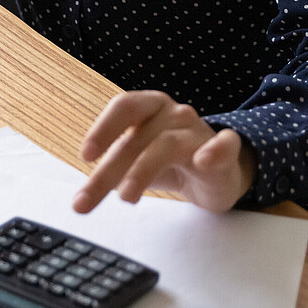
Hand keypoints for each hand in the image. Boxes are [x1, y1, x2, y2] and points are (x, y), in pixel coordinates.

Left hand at [72, 91, 257, 213]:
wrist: (218, 172)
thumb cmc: (170, 161)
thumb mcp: (136, 162)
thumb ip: (112, 172)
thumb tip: (82, 197)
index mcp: (150, 107)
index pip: (124, 106)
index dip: (103, 128)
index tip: (85, 156)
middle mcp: (174, 113)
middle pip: (138, 137)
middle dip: (109, 170)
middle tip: (86, 200)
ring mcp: (199, 130)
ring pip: (167, 144)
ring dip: (142, 170)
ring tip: (125, 197)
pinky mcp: (226, 150)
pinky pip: (224, 144)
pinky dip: (215, 151)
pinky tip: (204, 161)